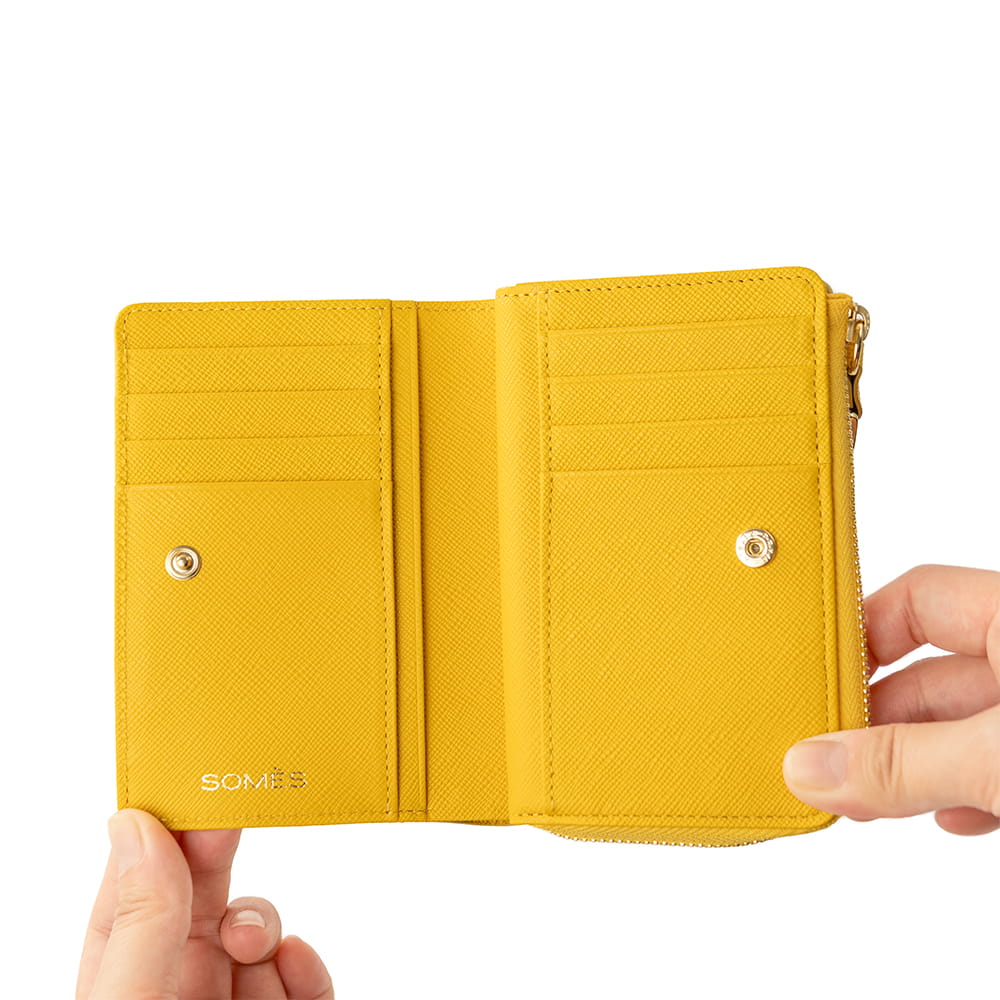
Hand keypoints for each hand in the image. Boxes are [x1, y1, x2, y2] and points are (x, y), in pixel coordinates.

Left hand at [77, 809, 333, 998]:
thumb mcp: (131, 999)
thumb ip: (142, 919)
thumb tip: (136, 825)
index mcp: (125, 978)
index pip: (137, 890)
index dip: (162, 836)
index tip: (190, 789)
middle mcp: (178, 986)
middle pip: (202, 898)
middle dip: (219, 856)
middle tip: (233, 817)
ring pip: (259, 933)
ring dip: (263, 923)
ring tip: (252, 942)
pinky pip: (308, 983)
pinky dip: (308, 967)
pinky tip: (295, 963)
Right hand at [783, 564, 999, 834]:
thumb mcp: (998, 758)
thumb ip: (904, 763)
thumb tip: (810, 766)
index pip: (916, 599)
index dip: (860, 634)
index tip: (813, 680)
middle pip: (929, 673)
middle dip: (877, 720)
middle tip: (827, 760)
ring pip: (961, 727)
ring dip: (915, 765)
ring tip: (871, 799)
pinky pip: (996, 763)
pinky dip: (964, 789)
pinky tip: (946, 816)